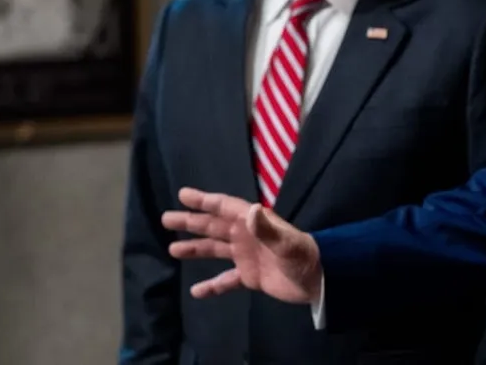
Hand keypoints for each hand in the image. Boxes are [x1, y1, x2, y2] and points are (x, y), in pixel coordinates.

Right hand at [161, 187, 322, 302]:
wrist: (319, 281)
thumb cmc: (304, 256)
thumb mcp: (287, 242)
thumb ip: (267, 228)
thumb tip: (250, 210)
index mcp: (253, 222)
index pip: (224, 207)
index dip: (204, 200)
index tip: (183, 195)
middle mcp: (246, 236)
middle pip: (213, 226)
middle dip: (191, 221)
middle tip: (166, 218)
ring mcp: (247, 256)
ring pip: (215, 250)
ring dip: (195, 249)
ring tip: (173, 249)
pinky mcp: (250, 276)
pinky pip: (226, 280)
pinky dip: (212, 285)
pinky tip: (197, 291)